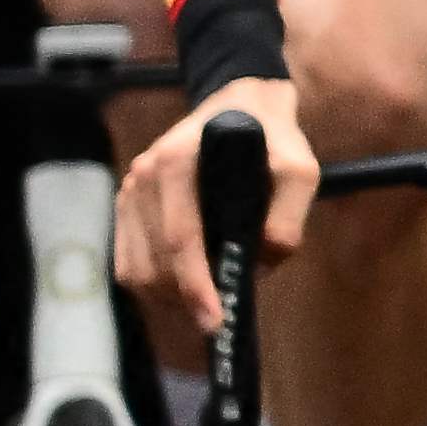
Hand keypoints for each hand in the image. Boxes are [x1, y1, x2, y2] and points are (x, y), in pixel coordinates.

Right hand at [119, 80, 318, 329]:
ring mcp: (129, 191)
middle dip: (186, 298)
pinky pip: (129, 264)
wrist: (241, 105)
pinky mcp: (126, 206)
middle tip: (220, 317)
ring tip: (207, 303)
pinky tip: (185, 290)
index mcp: (177, 161)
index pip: (180, 238)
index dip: (196, 286)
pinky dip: (155, 286)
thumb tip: (261, 261)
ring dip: (169, 298)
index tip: (216, 321)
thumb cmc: (273, 138)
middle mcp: (143, 175)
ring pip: (135, 271)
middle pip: (154, 263)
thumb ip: (289, 215)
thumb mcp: (300, 168)